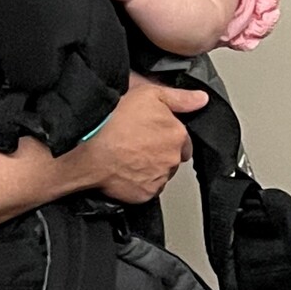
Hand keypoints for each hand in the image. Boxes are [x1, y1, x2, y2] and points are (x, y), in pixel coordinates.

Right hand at [64, 76, 207, 202]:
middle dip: (159, 152)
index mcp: (177, 135)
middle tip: (137, 143)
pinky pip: (146, 189)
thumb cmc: (113, 122)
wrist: (88, 151)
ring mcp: (159, 178)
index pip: (183, 138)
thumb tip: (201, 99)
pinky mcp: (145, 195)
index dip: (166, 134)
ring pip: (160, 173)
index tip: (151, 132)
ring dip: (150, 167)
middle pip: (172, 157)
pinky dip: (138, 182)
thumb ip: (179, 98)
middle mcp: (172, 159)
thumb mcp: (148, 95)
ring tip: (127, 156)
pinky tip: (124, 170)